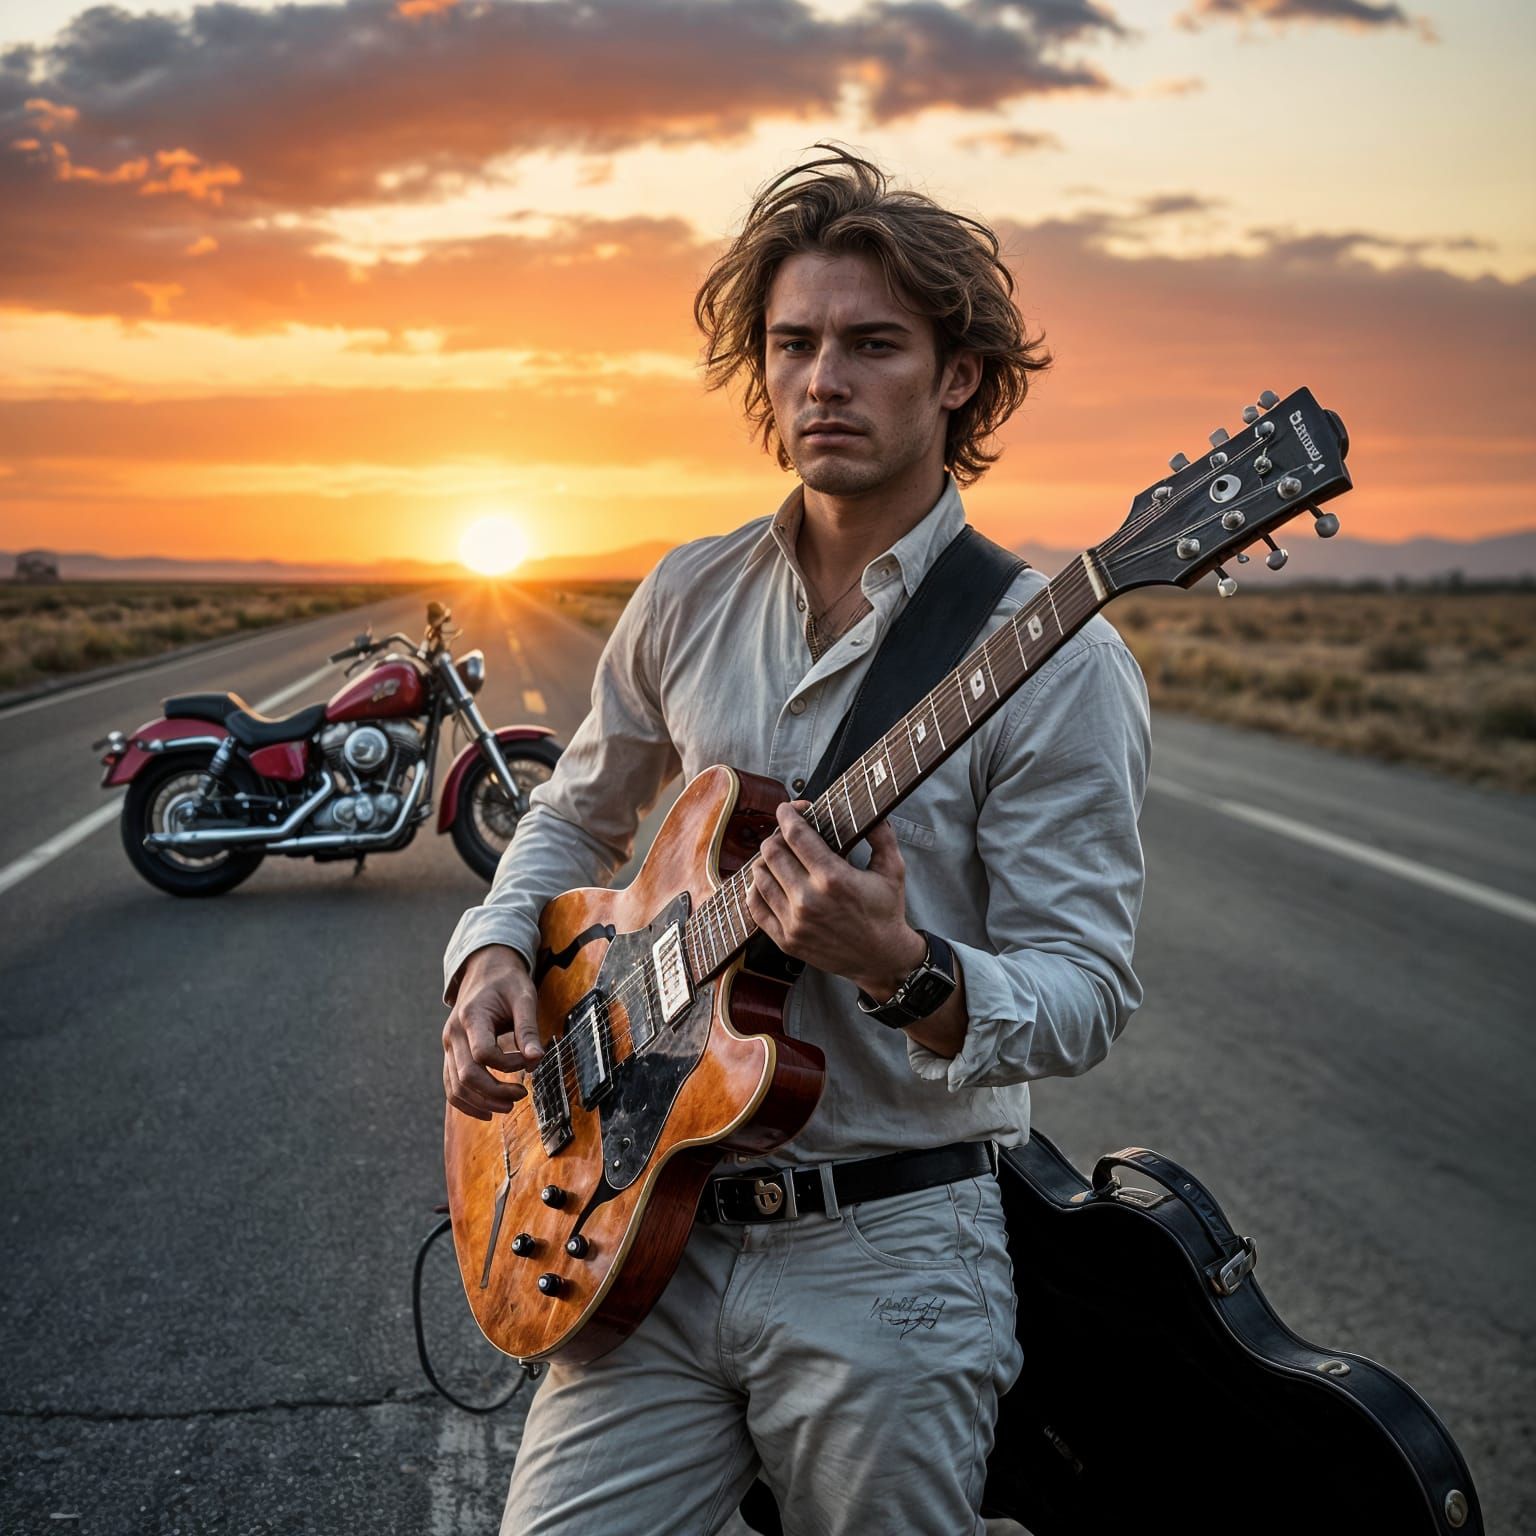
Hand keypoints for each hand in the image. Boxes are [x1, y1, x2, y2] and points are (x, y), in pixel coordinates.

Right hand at [442, 944, 543, 1119]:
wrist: (485, 971)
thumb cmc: (507, 983)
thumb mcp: (524, 997)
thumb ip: (528, 1028)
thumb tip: (536, 1060)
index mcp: (471, 1016)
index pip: (483, 1053)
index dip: (508, 1063)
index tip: (528, 1060)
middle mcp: (453, 1034)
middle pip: (467, 1075)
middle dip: (495, 1091)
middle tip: (521, 1095)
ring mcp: (449, 1046)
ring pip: (456, 1086)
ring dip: (482, 1102)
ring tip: (509, 1105)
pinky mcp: (450, 1054)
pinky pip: (451, 1086)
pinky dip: (467, 1103)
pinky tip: (488, 1110)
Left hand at [746, 800, 926, 998]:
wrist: (882, 959)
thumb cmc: (886, 912)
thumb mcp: (893, 870)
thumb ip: (881, 836)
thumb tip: (872, 812)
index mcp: (833, 878)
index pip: (796, 835)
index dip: (787, 815)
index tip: (787, 809)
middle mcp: (808, 899)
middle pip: (772, 852)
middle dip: (776, 836)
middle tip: (785, 834)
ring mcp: (794, 922)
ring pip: (759, 876)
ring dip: (765, 860)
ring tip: (778, 857)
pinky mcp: (786, 939)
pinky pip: (756, 907)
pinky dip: (756, 889)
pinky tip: (768, 881)